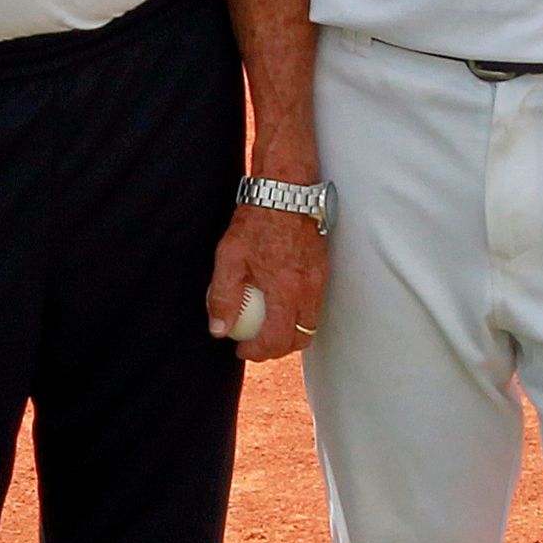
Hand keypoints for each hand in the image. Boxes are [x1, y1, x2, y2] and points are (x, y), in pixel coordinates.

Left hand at [206, 203, 327, 361]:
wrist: (286, 190)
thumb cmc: (258, 219)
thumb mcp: (229, 256)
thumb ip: (223, 296)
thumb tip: (219, 328)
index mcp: (286, 290)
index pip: (276, 339)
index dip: (257, 352)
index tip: (241, 348)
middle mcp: (308, 289)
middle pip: (299, 338)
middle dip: (277, 348)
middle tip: (256, 344)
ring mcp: (319, 280)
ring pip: (310, 323)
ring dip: (290, 332)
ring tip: (267, 326)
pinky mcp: (323, 269)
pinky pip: (315, 304)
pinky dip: (299, 313)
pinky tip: (281, 303)